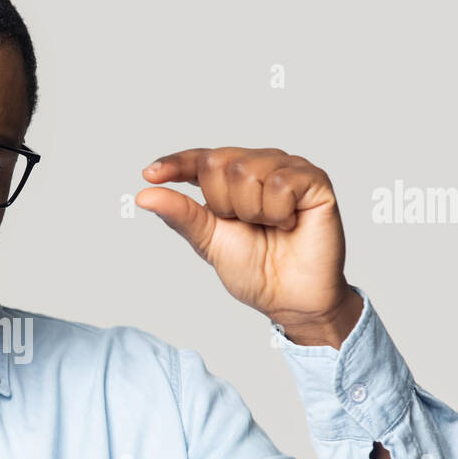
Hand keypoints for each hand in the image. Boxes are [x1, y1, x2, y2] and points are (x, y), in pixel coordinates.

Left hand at [136, 147, 361, 344]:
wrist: (290, 298)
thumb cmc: (255, 269)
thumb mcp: (208, 240)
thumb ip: (181, 214)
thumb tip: (144, 194)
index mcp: (231, 179)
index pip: (198, 159)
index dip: (174, 164)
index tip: (150, 174)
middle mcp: (259, 165)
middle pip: (218, 162)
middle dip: (222, 203)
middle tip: (244, 225)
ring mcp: (287, 169)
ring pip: (247, 170)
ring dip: (251, 210)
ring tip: (268, 226)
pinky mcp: (313, 180)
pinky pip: (280, 182)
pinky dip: (277, 211)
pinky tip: (289, 223)